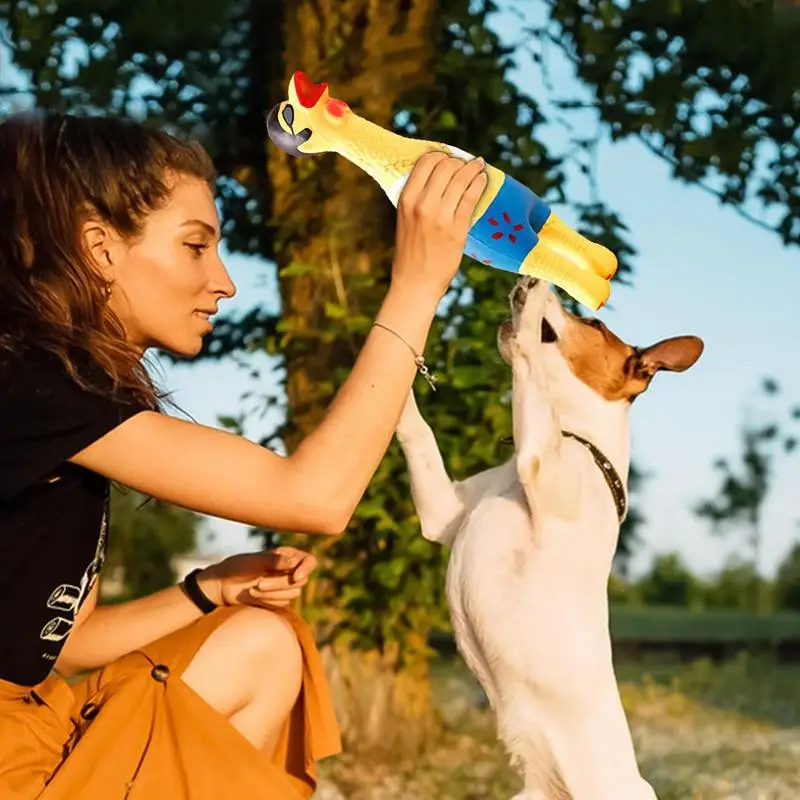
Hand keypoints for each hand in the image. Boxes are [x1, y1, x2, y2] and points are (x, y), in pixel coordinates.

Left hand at [197, 546, 317, 608]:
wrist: (222, 585)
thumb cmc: (237, 567)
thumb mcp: (254, 561)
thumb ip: (274, 561)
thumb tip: (293, 563)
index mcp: (287, 555)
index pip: (309, 560)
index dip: (306, 568)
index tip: (295, 577)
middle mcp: (289, 569)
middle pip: (301, 580)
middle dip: (280, 584)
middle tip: (259, 583)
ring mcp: (284, 585)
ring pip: (293, 593)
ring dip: (273, 593)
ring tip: (254, 588)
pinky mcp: (277, 599)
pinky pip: (282, 603)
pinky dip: (268, 600)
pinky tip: (252, 595)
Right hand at [392, 151, 486, 299]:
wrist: (415, 283)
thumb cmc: (411, 252)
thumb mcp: (405, 220)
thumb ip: (418, 198)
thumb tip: (439, 176)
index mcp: (406, 199)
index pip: (426, 161)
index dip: (441, 156)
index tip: (449, 159)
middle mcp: (422, 204)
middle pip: (446, 166)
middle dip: (459, 162)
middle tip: (466, 165)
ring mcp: (440, 216)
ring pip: (461, 178)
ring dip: (473, 169)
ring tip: (479, 167)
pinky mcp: (457, 229)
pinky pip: (471, 197)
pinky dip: (479, 183)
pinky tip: (483, 180)